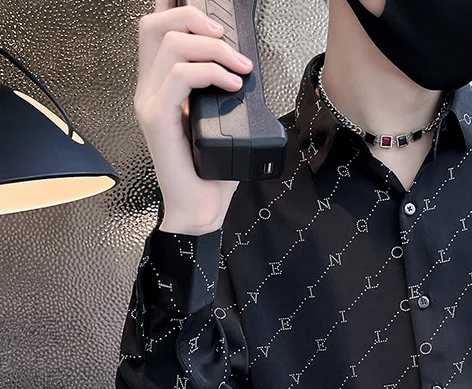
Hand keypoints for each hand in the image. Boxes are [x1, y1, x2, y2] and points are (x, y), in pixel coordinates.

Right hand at [134, 0, 254, 233]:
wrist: (201, 210)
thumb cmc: (211, 172)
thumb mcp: (221, 122)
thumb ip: (222, 92)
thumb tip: (245, 69)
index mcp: (161, 86)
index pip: (157, 30)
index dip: (177, 9)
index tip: (215, 15)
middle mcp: (150, 89)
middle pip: (155, 25)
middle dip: (195, 19)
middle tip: (227, 39)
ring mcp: (150, 103)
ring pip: (170, 45)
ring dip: (213, 48)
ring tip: (240, 68)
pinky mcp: (157, 120)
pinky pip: (179, 77)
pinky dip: (210, 72)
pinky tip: (233, 84)